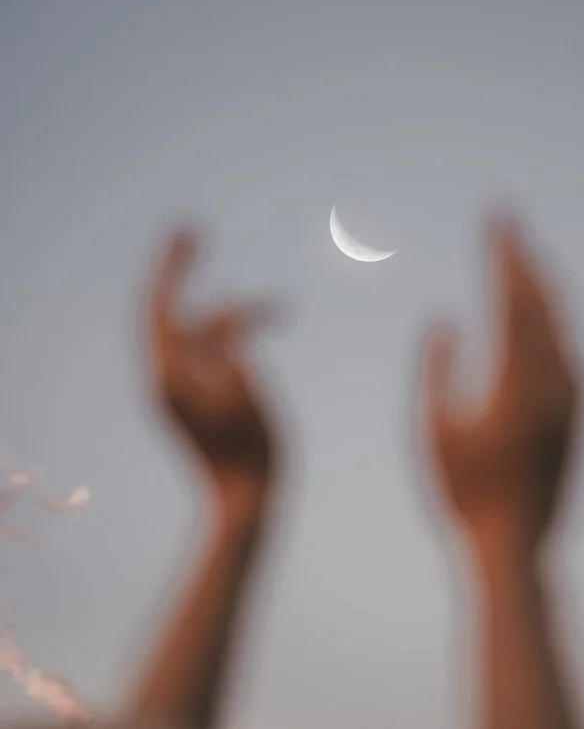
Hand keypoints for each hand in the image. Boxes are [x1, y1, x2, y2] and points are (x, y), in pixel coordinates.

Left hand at [147, 230, 281, 510]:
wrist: (246, 498)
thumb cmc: (247, 449)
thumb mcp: (241, 388)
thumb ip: (228, 343)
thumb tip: (225, 313)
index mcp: (167, 374)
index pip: (159, 305)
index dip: (172, 264)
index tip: (188, 230)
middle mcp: (168, 375)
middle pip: (171, 308)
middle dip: (180, 269)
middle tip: (192, 230)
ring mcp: (185, 385)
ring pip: (204, 329)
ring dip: (237, 312)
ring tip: (279, 308)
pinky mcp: (204, 394)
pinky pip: (216, 348)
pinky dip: (239, 331)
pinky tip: (267, 322)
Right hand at [419, 218, 581, 556]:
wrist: (515, 544)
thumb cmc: (462, 491)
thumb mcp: (431, 429)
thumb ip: (435, 367)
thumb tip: (444, 314)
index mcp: (516, 382)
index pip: (513, 297)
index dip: (502, 254)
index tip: (494, 218)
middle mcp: (555, 382)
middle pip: (543, 299)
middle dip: (522, 253)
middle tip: (506, 217)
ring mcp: (572, 396)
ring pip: (561, 320)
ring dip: (540, 280)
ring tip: (521, 251)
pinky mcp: (578, 410)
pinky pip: (568, 343)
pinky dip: (551, 314)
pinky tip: (539, 306)